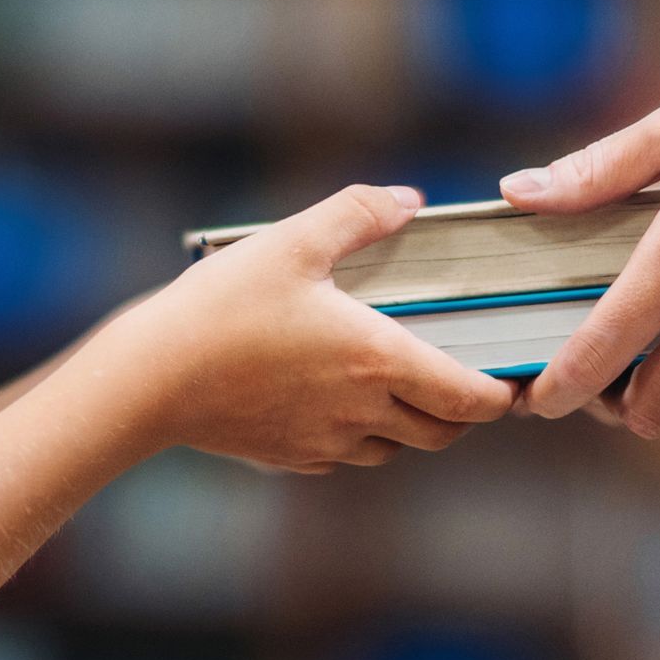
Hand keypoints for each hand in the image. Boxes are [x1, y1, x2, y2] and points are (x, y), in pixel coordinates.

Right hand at [78, 185, 518, 471]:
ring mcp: (326, 443)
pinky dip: (356, 435)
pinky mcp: (289, 458)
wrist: (150, 380)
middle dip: (459, 409)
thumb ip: (358, 213)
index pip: (471, 398)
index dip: (501, 394)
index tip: (509, 377)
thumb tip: (409, 200)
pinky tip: (330, 399)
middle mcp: (363, 413)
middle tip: (456, 373)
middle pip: (442, 432)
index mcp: (379, 360)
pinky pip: (344, 456)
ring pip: (395, 448)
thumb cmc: (222, 308)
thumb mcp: (292, 240)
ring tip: (394, 382)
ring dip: (408, 423)